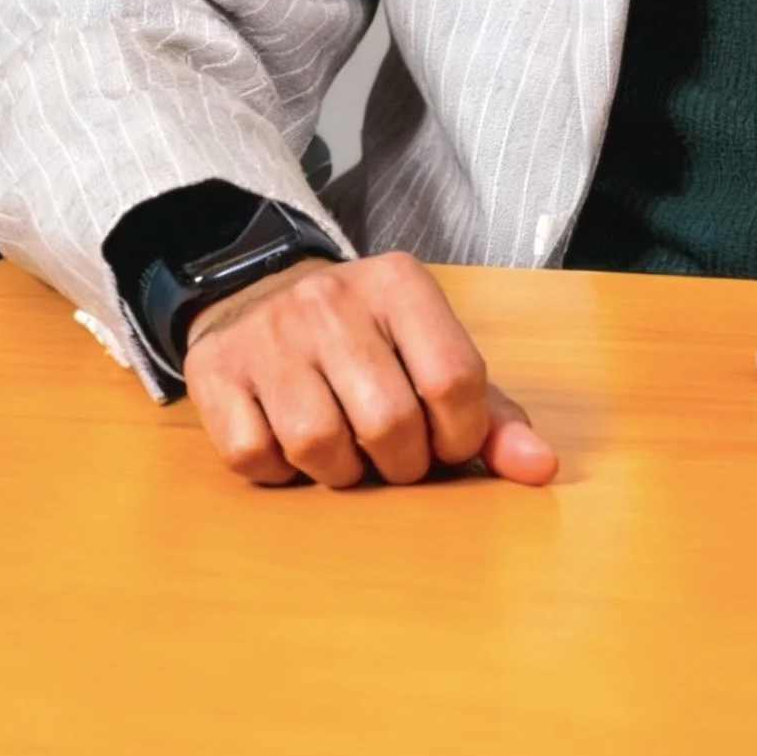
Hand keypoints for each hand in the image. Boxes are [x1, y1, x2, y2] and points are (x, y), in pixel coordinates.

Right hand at [181, 250, 556, 488]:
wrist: (260, 291)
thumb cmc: (367, 339)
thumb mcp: (432, 352)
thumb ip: (492, 413)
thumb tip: (540, 468)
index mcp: (400, 284)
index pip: (455, 381)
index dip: (460, 437)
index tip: (446, 443)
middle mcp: (332, 299)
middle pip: (388, 422)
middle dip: (400, 464)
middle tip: (393, 455)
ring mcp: (269, 332)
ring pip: (319, 445)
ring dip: (340, 471)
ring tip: (344, 447)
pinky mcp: (216, 369)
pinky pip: (255, 457)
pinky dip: (279, 471)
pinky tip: (289, 442)